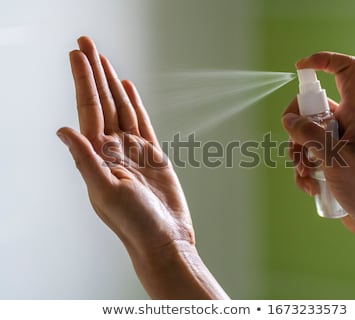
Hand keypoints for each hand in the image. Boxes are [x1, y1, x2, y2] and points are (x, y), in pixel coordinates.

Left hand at [57, 37, 193, 252]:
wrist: (165, 239)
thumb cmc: (135, 223)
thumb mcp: (105, 192)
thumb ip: (85, 160)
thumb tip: (62, 130)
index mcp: (98, 156)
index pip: (88, 109)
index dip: (83, 81)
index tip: (78, 54)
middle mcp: (112, 150)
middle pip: (101, 102)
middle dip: (94, 72)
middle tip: (87, 42)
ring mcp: (133, 150)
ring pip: (120, 108)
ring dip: (111, 83)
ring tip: (104, 59)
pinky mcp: (153, 155)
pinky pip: (141, 122)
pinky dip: (134, 103)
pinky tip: (128, 88)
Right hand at [281, 52, 354, 235]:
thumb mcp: (335, 159)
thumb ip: (310, 135)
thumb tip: (288, 119)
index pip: (345, 71)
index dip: (324, 61)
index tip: (299, 67)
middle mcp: (345, 123)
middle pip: (312, 107)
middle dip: (295, 127)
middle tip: (296, 147)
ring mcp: (336, 141)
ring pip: (304, 133)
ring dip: (297, 154)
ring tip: (305, 175)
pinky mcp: (329, 158)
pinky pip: (306, 153)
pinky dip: (302, 169)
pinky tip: (310, 187)